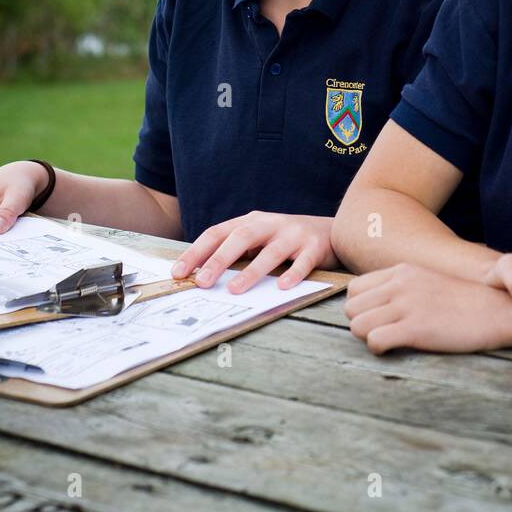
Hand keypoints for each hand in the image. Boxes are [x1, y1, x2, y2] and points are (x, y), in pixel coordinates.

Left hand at [171, 211, 338, 293]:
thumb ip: (237, 252)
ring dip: (251, 272)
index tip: (178, 272)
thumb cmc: (287, 240)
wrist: (333, 230)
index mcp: (251, 221)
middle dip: (218, 260)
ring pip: (270, 252)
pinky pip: (303, 263)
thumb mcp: (260, 239)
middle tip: (201, 282)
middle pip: (241, 238)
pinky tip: (281, 287)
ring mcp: (294, 234)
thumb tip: (201, 276)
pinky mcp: (315, 247)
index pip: (218, 233)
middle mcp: (271, 224)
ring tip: (234, 290)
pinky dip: (292, 274)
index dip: (197, 252)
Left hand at [344, 262, 511, 353]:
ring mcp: (407, 305)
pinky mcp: (415, 328)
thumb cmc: (464, 302)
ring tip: (389, 341)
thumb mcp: (428, 281)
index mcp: (401, 271)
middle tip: (382, 333)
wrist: (497, 310)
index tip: (376, 319)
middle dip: (362, 324)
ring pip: (357, 325)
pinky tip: (396, 348)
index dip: (361, 308)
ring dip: (368, 338)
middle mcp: (400, 284)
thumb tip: (376, 305)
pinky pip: (374, 340)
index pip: (354, 288)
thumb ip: (402, 287)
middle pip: (351, 308)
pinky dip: (379, 349)